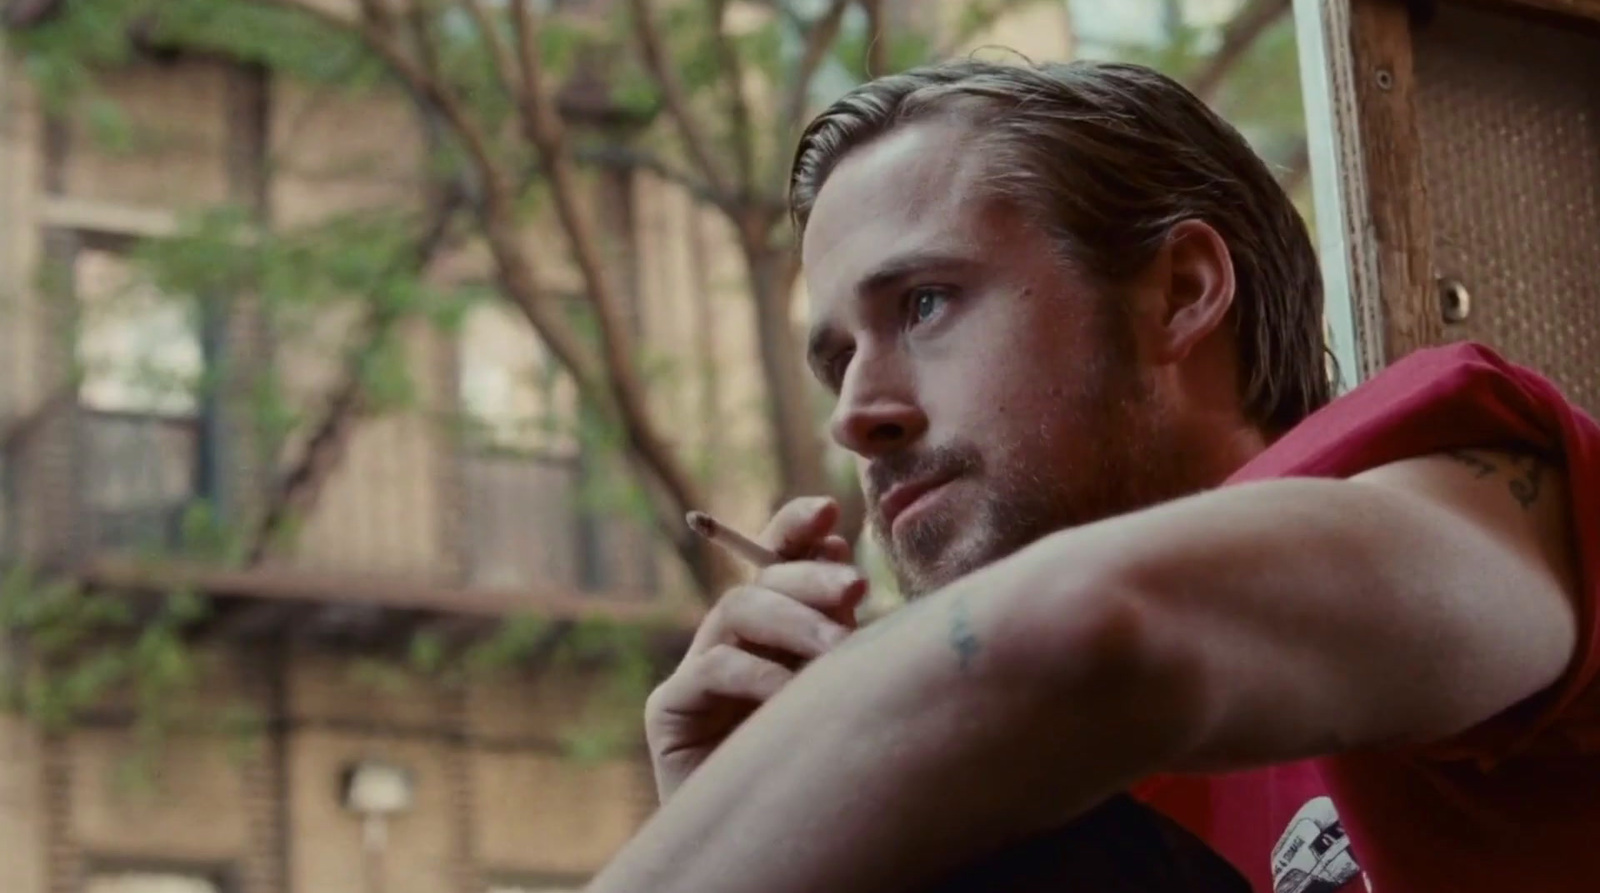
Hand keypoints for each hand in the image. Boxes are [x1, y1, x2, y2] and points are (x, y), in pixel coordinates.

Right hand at [645, 497, 865, 802]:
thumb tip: (841, 541)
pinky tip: (790, 694)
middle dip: (810, 576)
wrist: (774, 845)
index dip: (796, 526)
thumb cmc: (819, 766)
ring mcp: (696, 672)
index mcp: (773, 628)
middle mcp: (731, 640)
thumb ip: (837, 623)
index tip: (833, 512)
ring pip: (736, 612)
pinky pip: (711, 670)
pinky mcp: (670, 710)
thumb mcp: (838, 686)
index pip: (776, 559)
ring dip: (792, 621)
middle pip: (761, 580)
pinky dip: (755, 675)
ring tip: (836, 649)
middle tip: (856, 589)